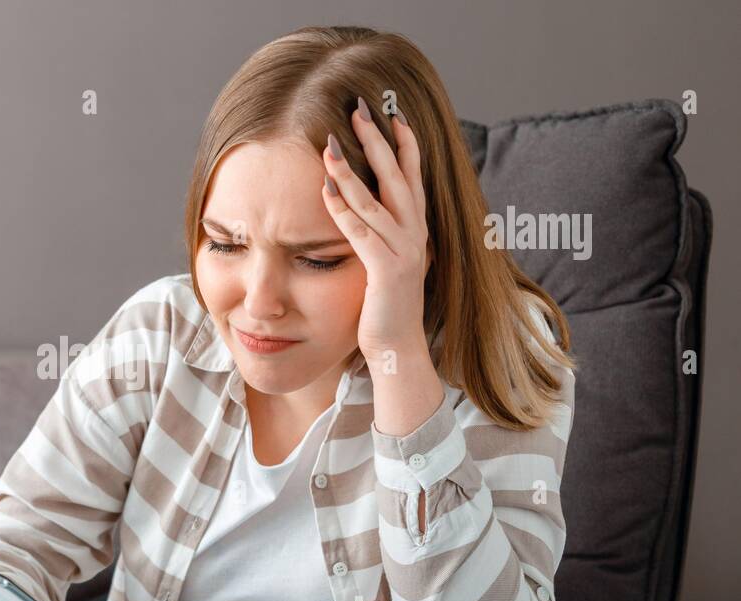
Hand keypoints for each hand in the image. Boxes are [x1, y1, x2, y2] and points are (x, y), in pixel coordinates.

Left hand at [320, 98, 432, 360]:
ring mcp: (404, 252)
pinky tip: (326, 192)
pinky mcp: (386, 272)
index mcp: (416, 231)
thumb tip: (370, 214)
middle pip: (398, 177)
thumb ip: (382, 236)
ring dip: (352, 171)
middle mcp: (415, 236)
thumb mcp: (387, 263)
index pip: (413, 179)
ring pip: (376, 202)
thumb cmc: (386, 308)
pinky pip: (361, 234)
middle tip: (360, 109)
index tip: (393, 115)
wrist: (399, 349)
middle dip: (379, 141)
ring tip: (330, 144)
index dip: (405, 146)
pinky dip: (343, 211)